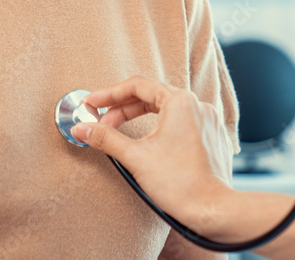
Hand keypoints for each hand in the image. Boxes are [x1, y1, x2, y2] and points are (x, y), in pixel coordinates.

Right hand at [72, 76, 236, 236]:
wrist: (212, 209)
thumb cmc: (180, 184)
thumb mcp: (135, 157)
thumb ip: (106, 138)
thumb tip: (81, 129)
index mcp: (180, 102)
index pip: (137, 86)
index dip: (109, 94)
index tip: (91, 103)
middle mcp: (197, 105)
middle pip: (151, 96)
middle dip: (122, 109)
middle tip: (100, 123)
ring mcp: (207, 120)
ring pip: (166, 109)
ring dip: (140, 118)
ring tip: (119, 132)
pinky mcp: (211, 136)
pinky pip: (181, 122)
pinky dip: (159, 127)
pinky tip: (147, 143)